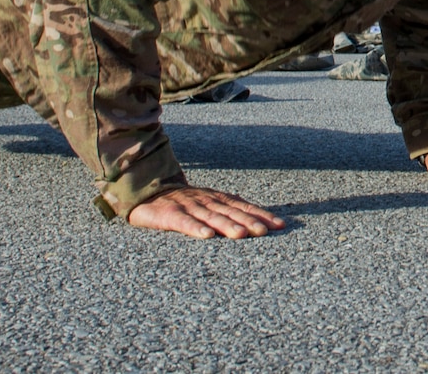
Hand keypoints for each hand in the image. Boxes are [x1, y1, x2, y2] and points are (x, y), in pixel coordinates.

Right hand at [127, 186, 286, 238]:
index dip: (262, 215)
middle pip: (231, 212)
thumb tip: (258, 215)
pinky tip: (206, 236)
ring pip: (211, 217)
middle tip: (265, 232)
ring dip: (227, 225)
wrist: (146, 192)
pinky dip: (195, 228)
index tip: (280, 225)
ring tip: (241, 234)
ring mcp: (188, 206)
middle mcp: (206, 201)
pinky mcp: (168, 214)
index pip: (244, 207)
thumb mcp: (208, 202)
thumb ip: (229, 207)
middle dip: (250, 221)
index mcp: (217, 199)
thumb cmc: (183, 202)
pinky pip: (183, 222)